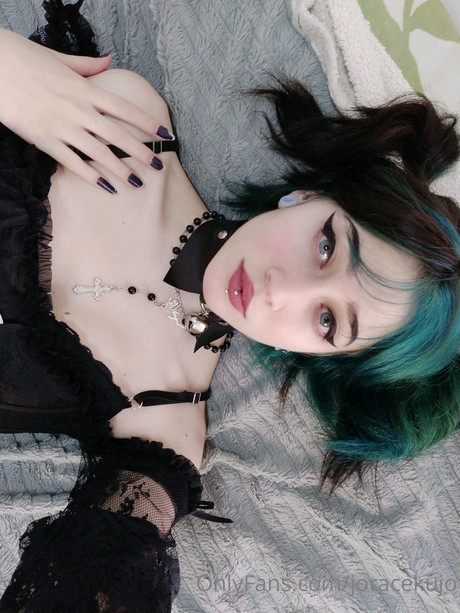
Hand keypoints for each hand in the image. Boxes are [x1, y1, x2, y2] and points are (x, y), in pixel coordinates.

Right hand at [0, 27, 173, 192]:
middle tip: (159, 166)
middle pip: (117, 135)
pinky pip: (73, 163)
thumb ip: (87, 65)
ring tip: (137, 182)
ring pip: (98, 153)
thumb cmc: (23, 58)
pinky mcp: (45, 141)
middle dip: (141, 152)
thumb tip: (110, 61)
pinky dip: (91, 176)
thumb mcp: (59, 58)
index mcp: (84, 88)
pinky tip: (106, 187)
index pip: (124, 108)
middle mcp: (78, 109)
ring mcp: (62, 127)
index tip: (165, 134)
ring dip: (120, 169)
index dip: (146, 122)